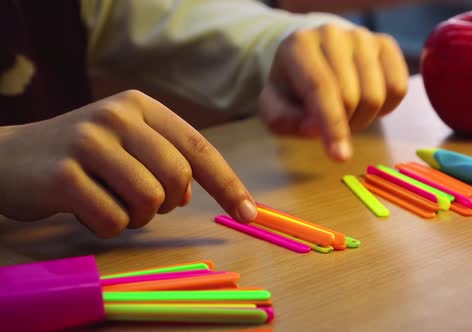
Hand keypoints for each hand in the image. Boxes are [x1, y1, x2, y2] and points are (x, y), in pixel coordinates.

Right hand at [0, 90, 256, 237]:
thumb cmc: (79, 155)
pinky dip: (106, 227)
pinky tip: (83, 209)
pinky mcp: (63, 175)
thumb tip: (186, 195)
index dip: (228, 184)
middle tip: (136, 202)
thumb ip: (163, 161)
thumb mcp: (124, 144)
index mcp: (140, 106)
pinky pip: (113, 220)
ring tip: (107, 202)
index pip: (198, 147)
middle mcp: (117, 116)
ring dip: (135, 217)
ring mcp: (88, 142)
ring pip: (149, 201)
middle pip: (178, 179)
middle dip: (165, 204)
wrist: (7, 157)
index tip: (249, 213)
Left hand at [259, 24, 408, 160]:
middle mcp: (332, 34)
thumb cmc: (292, 90)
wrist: (311, 59)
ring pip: (377, 95)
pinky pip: (398, 88)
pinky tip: (366, 103)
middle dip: (344, 125)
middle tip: (332, 126)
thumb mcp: (274, 109)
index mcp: (299, 46)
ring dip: (363, 118)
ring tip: (346, 113)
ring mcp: (362, 36)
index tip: (340, 157)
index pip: (321, 88)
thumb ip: (286, 120)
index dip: (332, 125)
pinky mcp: (386, 44)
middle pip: (352, 97)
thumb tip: (315, 128)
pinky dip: (385, 108)